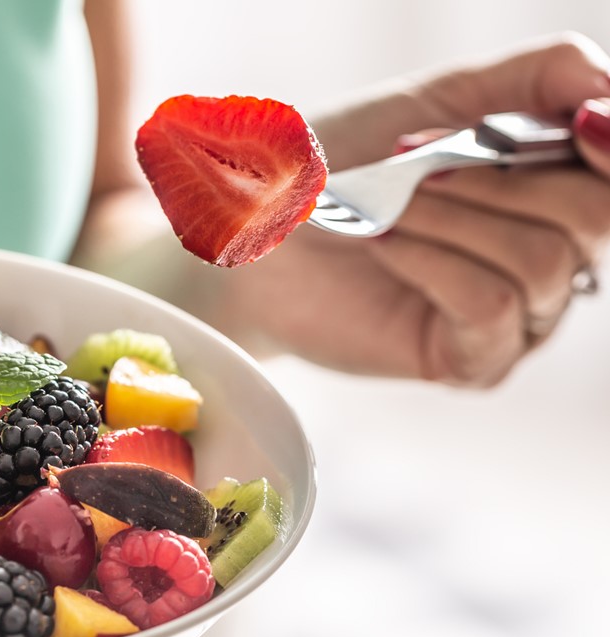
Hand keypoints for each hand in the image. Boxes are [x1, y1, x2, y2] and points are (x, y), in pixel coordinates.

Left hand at [213, 33, 609, 385]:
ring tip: (384, 207)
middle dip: (497, 178)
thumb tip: (607, 88)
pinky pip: (492, 307)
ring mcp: (518, 318)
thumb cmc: (339, 166)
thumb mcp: (440, 99)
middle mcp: (553, 259)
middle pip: (595, 218)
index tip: (572, 118)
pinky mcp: (470, 360)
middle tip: (410, 161)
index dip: (606, 143)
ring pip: (541, 263)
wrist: (258, 230)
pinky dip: (430, 260)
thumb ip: (537, 78)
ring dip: (449, 219)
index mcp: (555, 192)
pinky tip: (382, 243)